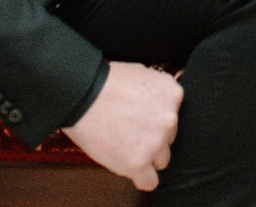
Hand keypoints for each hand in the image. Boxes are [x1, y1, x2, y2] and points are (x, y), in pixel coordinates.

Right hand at [63, 61, 182, 191]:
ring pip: (161, 160)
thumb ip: (157, 92)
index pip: (174, 115)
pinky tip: (129, 166)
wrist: (82, 94)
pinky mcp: (139, 163)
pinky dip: (141, 177)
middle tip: (130, 130)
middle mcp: (169, 118)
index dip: (156, 118)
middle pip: (168, 138)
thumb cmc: (105, 82)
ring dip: (146, 156)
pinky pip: (150, 181)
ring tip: (125, 145)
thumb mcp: (142, 73)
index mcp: (172, 93)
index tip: (143, 118)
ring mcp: (155, 142)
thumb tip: (161, 103)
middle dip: (152, 136)